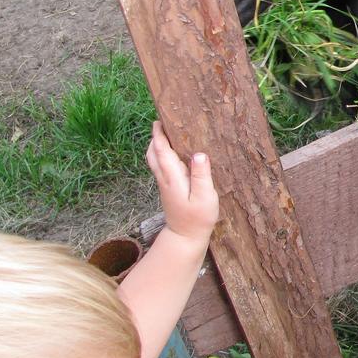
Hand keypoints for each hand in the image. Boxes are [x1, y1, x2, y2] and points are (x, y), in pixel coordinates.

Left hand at [145, 121, 219, 242]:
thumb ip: (201, 174)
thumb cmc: (197, 218)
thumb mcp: (205, 196)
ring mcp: (164, 184)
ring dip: (157, 146)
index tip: (160, 120)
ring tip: (167, 135)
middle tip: (162, 123)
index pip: (162, 150)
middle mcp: (164, 178)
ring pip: (154, 160)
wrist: (185, 238)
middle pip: (152, 153)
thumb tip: (199, 153)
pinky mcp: (168, 189)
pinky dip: (162, 155)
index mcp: (172, 177)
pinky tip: (174, 154)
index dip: (159, 135)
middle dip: (155, 137)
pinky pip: (160, 166)